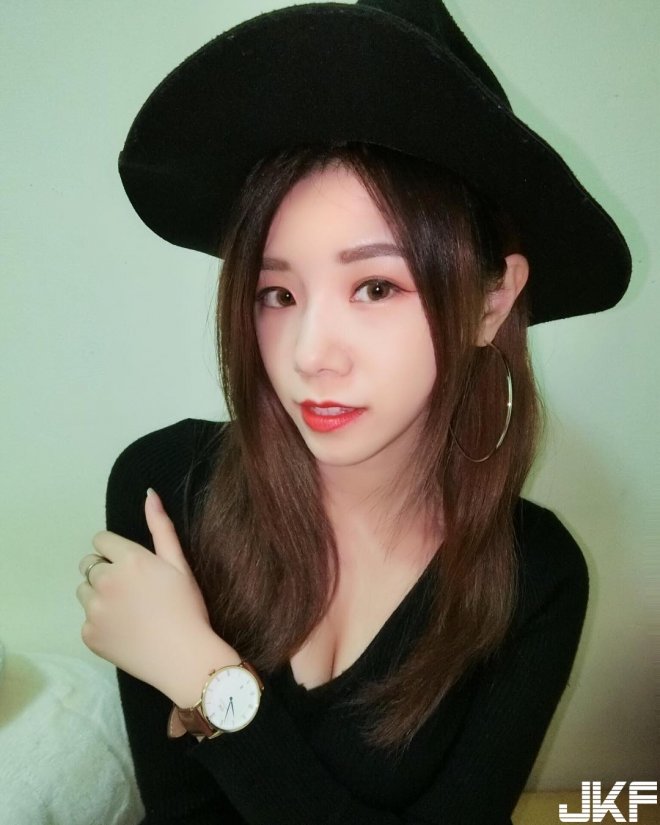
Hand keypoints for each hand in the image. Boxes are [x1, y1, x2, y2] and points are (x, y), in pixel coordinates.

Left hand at [76, 488, 236, 701]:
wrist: (184, 658)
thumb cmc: (187, 607)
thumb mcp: (179, 564)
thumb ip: (161, 527)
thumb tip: (149, 494)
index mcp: (128, 559)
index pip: (100, 541)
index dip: (116, 551)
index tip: (133, 567)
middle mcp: (105, 580)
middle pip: (90, 565)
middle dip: (106, 572)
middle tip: (133, 591)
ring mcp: (93, 610)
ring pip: (85, 592)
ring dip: (99, 595)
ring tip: (128, 611)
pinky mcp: (88, 635)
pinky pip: (87, 620)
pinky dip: (101, 623)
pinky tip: (126, 630)